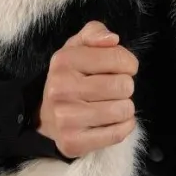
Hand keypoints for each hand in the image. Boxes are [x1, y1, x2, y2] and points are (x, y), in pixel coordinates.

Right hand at [35, 19, 137, 158]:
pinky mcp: (73, 142)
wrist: (47, 118)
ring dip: (124, 108)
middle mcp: (61, 89)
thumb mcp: (77, 48)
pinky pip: (118, 133)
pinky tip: (111, 121)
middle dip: (125, 87)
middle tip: (111, 90)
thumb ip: (95, 33)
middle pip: (124, 85)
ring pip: (123, 110)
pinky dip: (123, 127)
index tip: (120, 69)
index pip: (118, 58)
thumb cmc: (71, 78)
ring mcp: (66, 118)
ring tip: (110, 105)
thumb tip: (112, 40)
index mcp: (64, 61)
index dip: (128, 64)